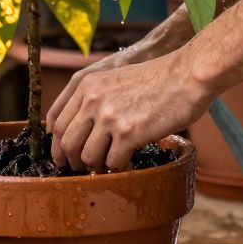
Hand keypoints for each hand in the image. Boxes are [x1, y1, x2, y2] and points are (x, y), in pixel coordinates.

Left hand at [45, 49, 213, 171]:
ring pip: (87, 157)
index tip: (61, 156)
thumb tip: (83, 130)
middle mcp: (92, 100)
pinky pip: (113, 163)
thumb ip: (95, 98)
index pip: (55, 121)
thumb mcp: (114, 79)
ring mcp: (109, 117)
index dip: (55, 144)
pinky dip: (120, 168)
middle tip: (81, 168)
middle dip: (72, 161)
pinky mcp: (128, 133)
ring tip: (109, 164)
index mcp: (85, 85)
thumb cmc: (157, 78)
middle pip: (66, 142)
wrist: (187, 74)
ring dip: (97, 166)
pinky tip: (129, 163)